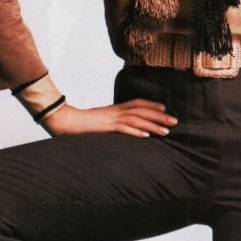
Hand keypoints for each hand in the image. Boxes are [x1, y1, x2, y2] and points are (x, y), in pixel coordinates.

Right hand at [41, 99, 177, 137]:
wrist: (65, 121)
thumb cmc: (82, 123)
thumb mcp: (100, 121)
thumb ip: (112, 122)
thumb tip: (122, 127)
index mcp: (115, 109)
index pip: (137, 103)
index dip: (152, 105)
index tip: (166, 109)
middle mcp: (115, 111)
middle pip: (142, 111)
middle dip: (160, 116)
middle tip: (175, 121)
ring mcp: (111, 119)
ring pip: (137, 120)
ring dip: (153, 125)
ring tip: (167, 131)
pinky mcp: (105, 127)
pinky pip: (123, 129)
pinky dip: (135, 132)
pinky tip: (146, 136)